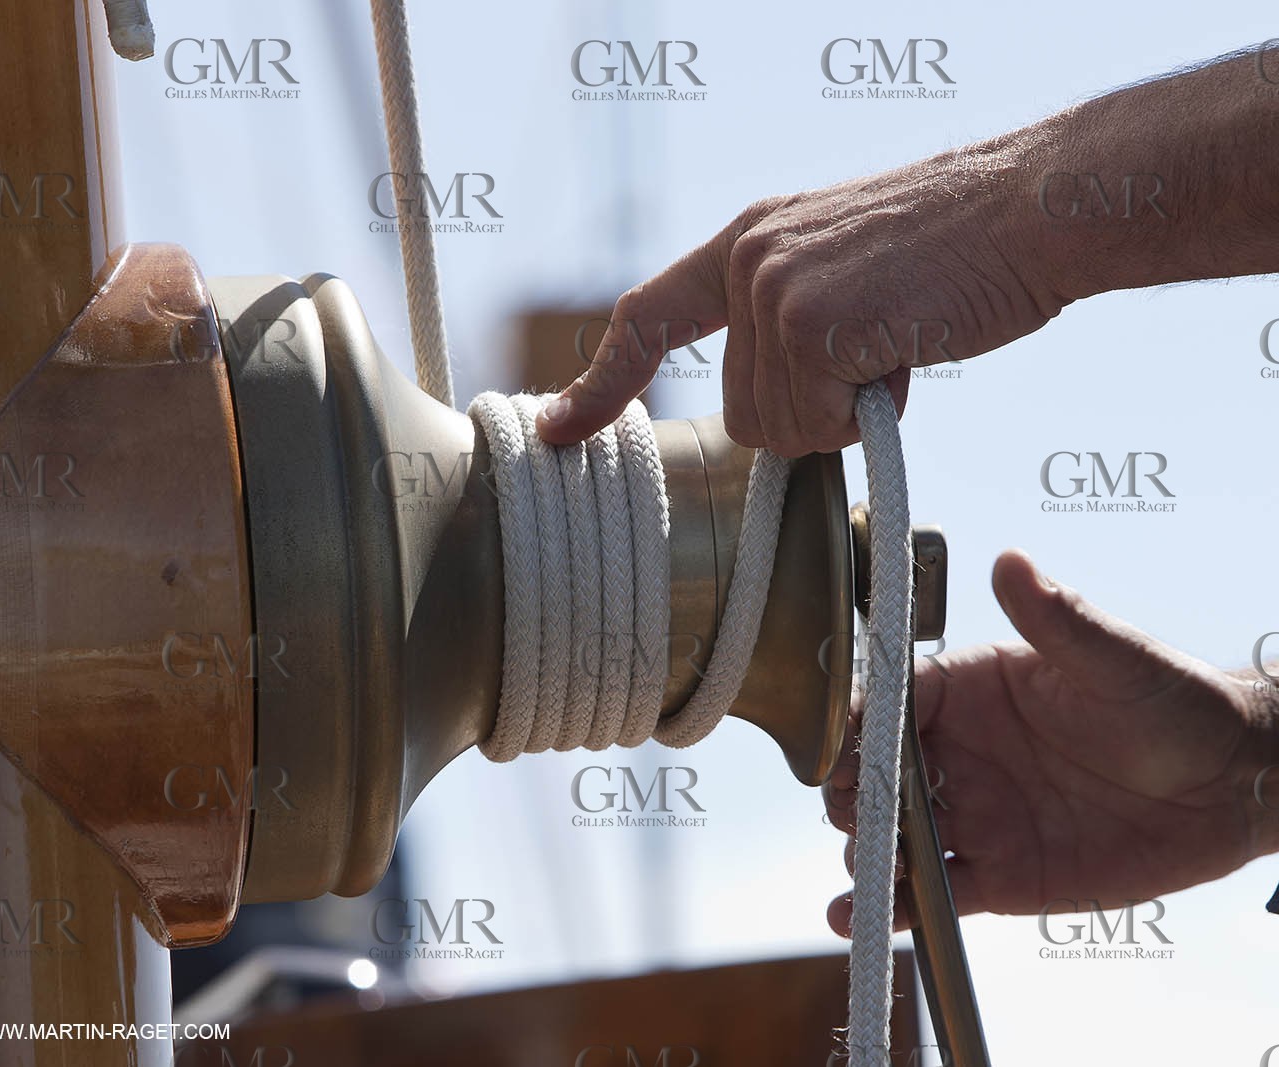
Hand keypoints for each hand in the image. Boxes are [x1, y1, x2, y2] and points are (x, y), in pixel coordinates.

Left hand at [535, 139, 1067, 456]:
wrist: (1029, 209)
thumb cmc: (954, 250)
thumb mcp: (842, 263)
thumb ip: (783, 317)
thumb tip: (760, 414)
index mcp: (746, 243)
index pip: (647, 317)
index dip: (602, 381)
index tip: (558, 426)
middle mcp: (745, 263)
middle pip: (741, 410)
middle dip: (810, 410)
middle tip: (876, 353)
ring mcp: (772, 292)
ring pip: (779, 427)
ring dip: (844, 413)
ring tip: (896, 344)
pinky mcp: (809, 325)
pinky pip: (818, 426)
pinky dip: (866, 416)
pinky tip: (901, 357)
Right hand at [823, 549, 1278, 934]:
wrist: (1232, 786)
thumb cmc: (1174, 702)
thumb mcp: (1113, 657)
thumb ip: (1056, 618)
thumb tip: (1012, 563)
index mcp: (965, 692)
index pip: (885, 703)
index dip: (852, 725)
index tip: (838, 748)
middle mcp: (956, 754)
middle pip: (872, 775)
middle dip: (850, 794)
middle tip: (859, 810)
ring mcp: (972, 817)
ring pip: (890, 837)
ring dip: (866, 851)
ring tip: (872, 866)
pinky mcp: (997, 875)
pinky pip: (929, 894)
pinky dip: (889, 907)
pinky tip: (855, 914)